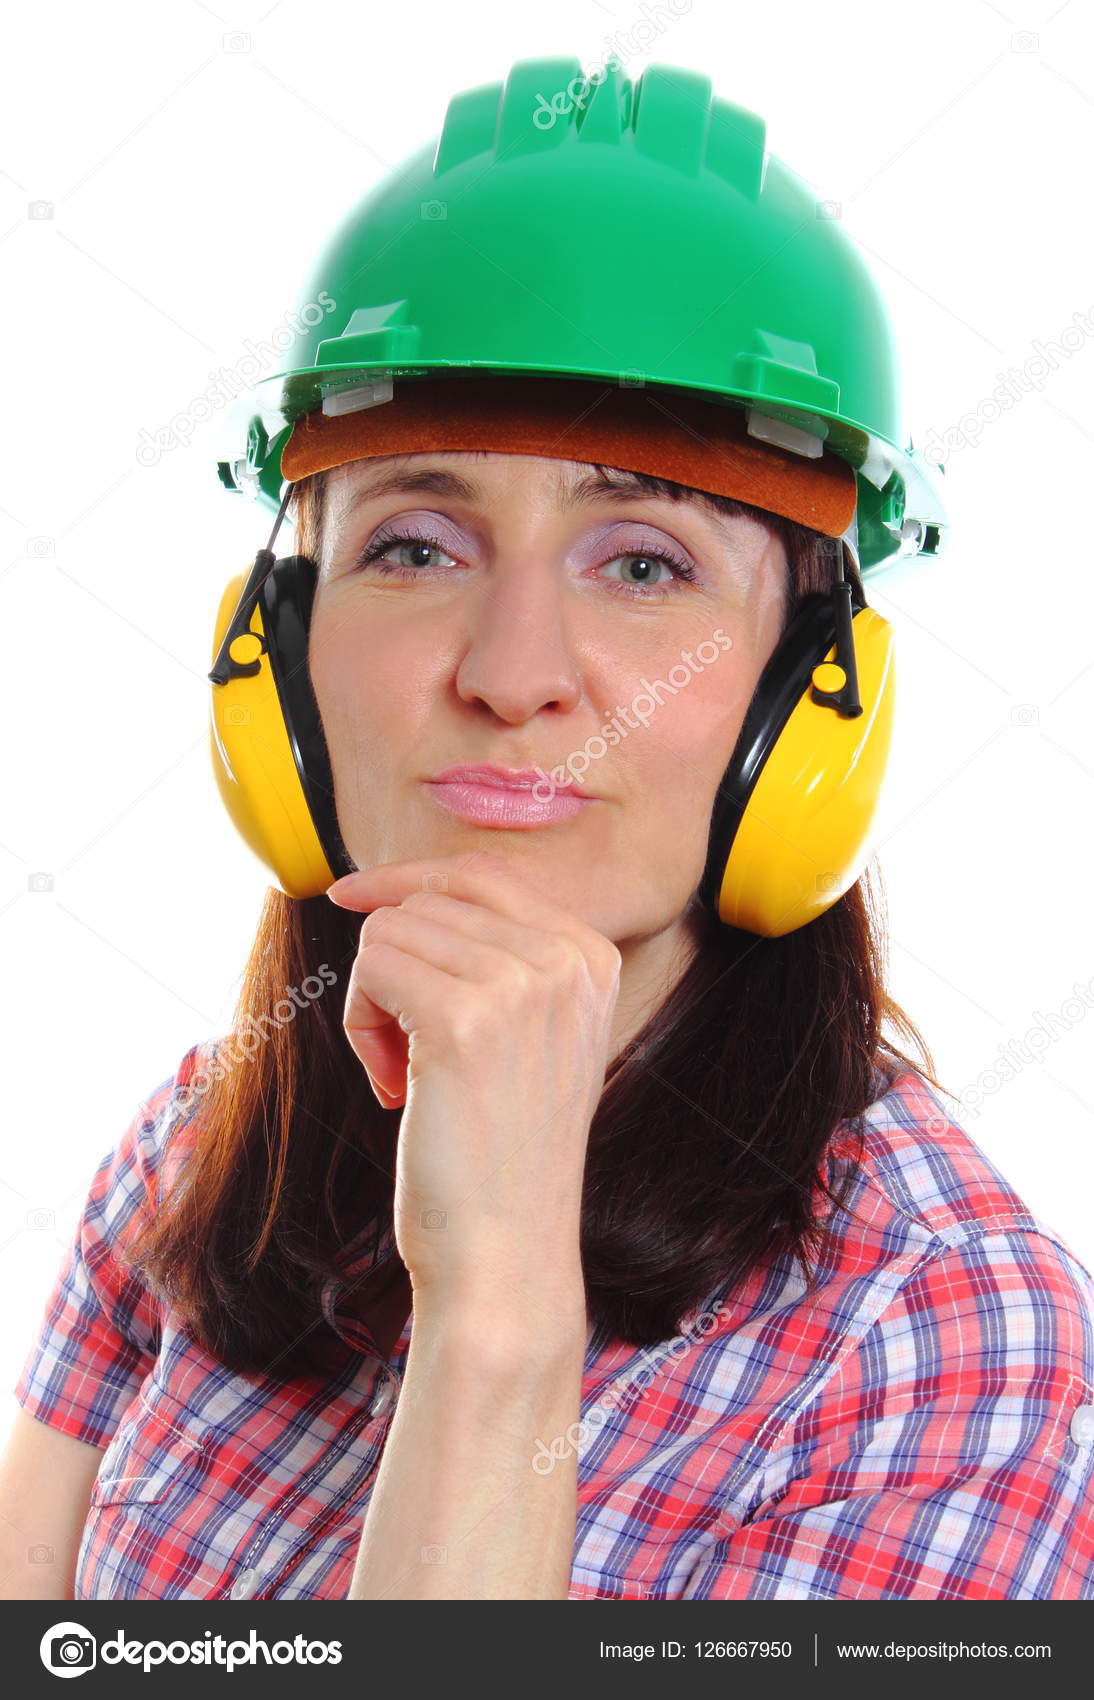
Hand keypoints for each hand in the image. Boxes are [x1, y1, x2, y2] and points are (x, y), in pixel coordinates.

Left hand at [326, 849, 621, 1317]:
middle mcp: (567, 959)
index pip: (481, 873)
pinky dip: (361, 1026)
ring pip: (390, 932)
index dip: (406, 880)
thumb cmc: (501, 1153)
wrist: (507, 1254)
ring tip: (407, 1076)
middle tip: (406, 1053)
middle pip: (427, 901)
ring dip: (374, 1002)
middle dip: (393, 968)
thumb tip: (405, 888)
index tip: (351, 897)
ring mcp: (521, 985)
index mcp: (593, 955)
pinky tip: (393, 1086)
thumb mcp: (531, 1035)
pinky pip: (371, 970)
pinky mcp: (464, 1019)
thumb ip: (500, 958)